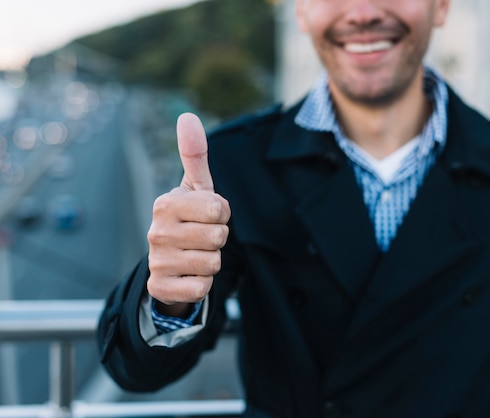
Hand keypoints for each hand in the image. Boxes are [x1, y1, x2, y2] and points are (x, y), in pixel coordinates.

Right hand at [146, 113, 230, 317]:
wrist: (169, 263)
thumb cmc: (189, 218)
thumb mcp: (195, 187)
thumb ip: (194, 154)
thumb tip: (187, 116)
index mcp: (166, 204)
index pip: (219, 209)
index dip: (222, 214)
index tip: (209, 215)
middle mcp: (156, 232)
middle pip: (219, 237)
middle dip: (218, 238)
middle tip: (202, 236)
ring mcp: (156, 261)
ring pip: (213, 263)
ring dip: (212, 261)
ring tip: (196, 254)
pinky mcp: (160, 288)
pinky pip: (202, 289)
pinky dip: (203, 284)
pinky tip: (189, 275)